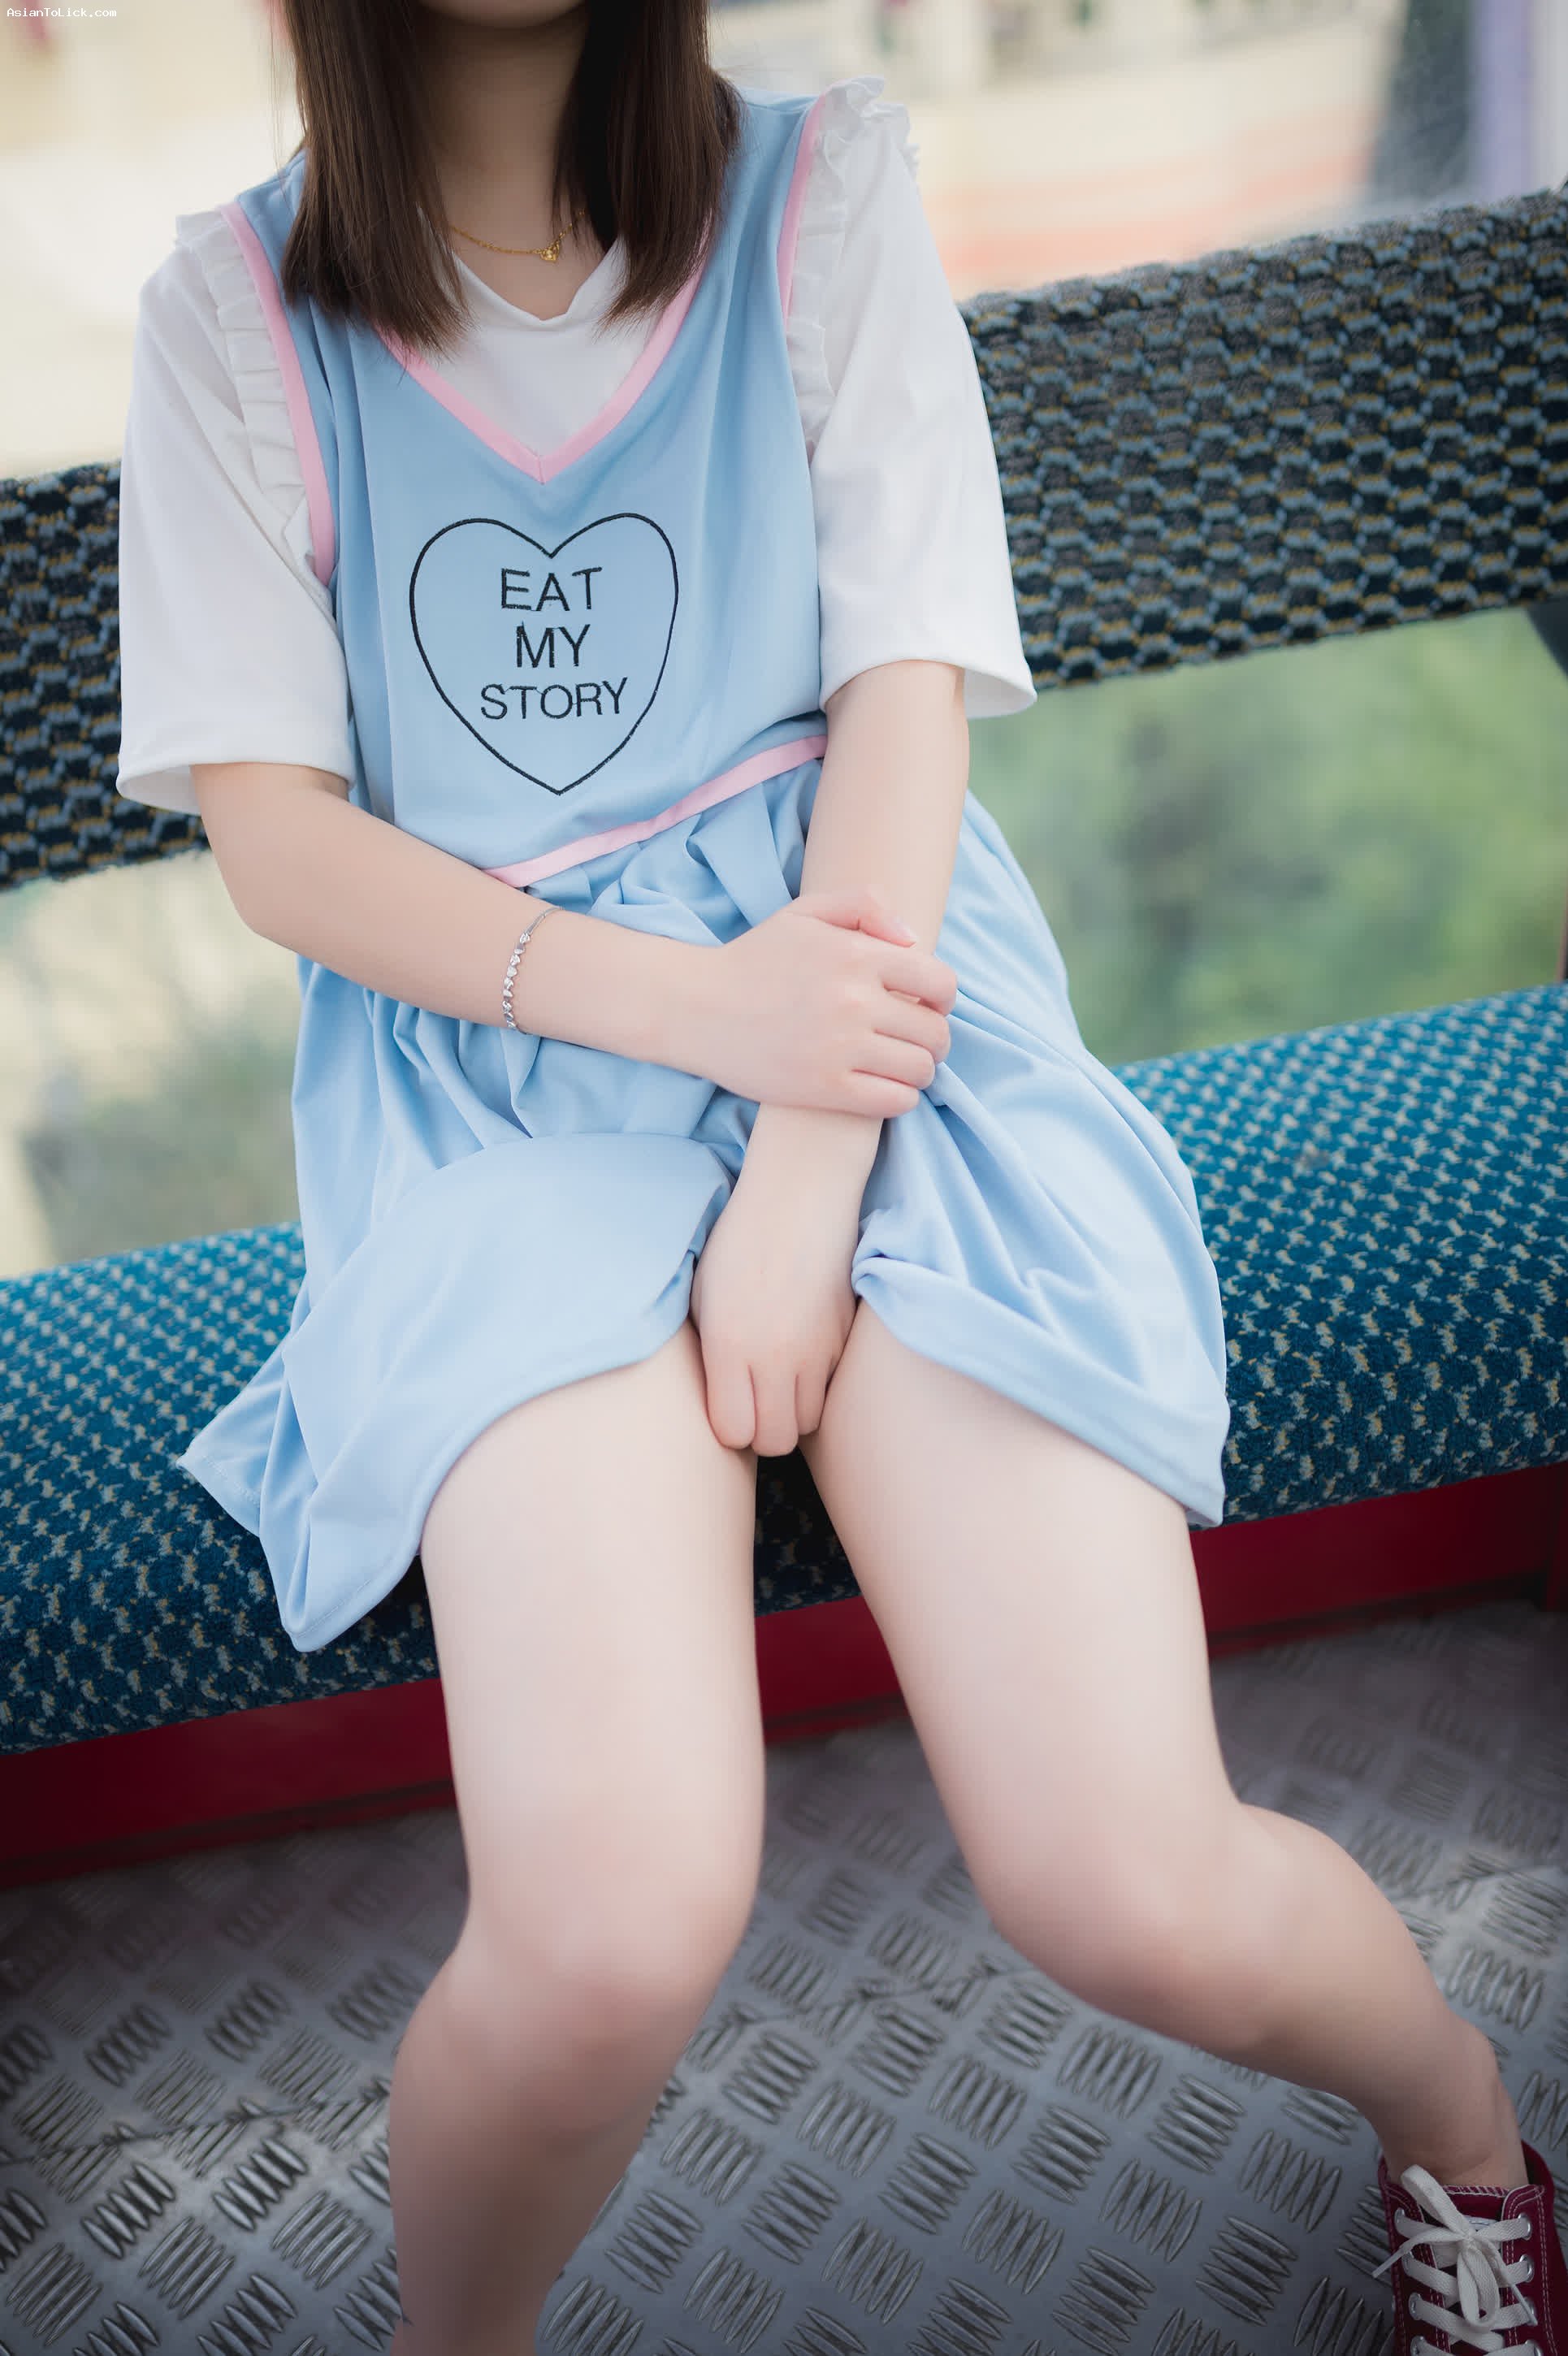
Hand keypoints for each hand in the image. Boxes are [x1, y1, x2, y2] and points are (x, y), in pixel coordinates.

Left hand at [688, 1162, 862, 1454]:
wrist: (799, 1193)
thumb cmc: (739, 1238)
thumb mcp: (700, 1294)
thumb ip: (707, 1352)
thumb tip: (715, 1395)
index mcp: (729, 1345)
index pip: (735, 1433)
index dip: (730, 1427)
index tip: (728, 1405)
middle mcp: (775, 1357)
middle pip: (776, 1440)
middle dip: (764, 1429)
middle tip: (756, 1401)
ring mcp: (818, 1350)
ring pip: (810, 1420)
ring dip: (794, 1409)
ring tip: (782, 1378)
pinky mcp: (846, 1337)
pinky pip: (833, 1386)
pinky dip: (819, 1382)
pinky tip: (805, 1350)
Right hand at [691, 888, 955, 1120]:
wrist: (696, 1008)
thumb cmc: (753, 960)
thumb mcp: (804, 913)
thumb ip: (864, 905)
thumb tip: (912, 938)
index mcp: (858, 955)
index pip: (940, 983)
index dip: (942, 998)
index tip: (927, 1006)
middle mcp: (855, 1001)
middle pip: (936, 1032)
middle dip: (934, 1039)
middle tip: (915, 1041)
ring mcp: (841, 1048)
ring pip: (921, 1070)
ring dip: (919, 1071)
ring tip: (898, 1065)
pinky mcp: (825, 1089)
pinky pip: (894, 1101)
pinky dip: (900, 1098)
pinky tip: (882, 1088)